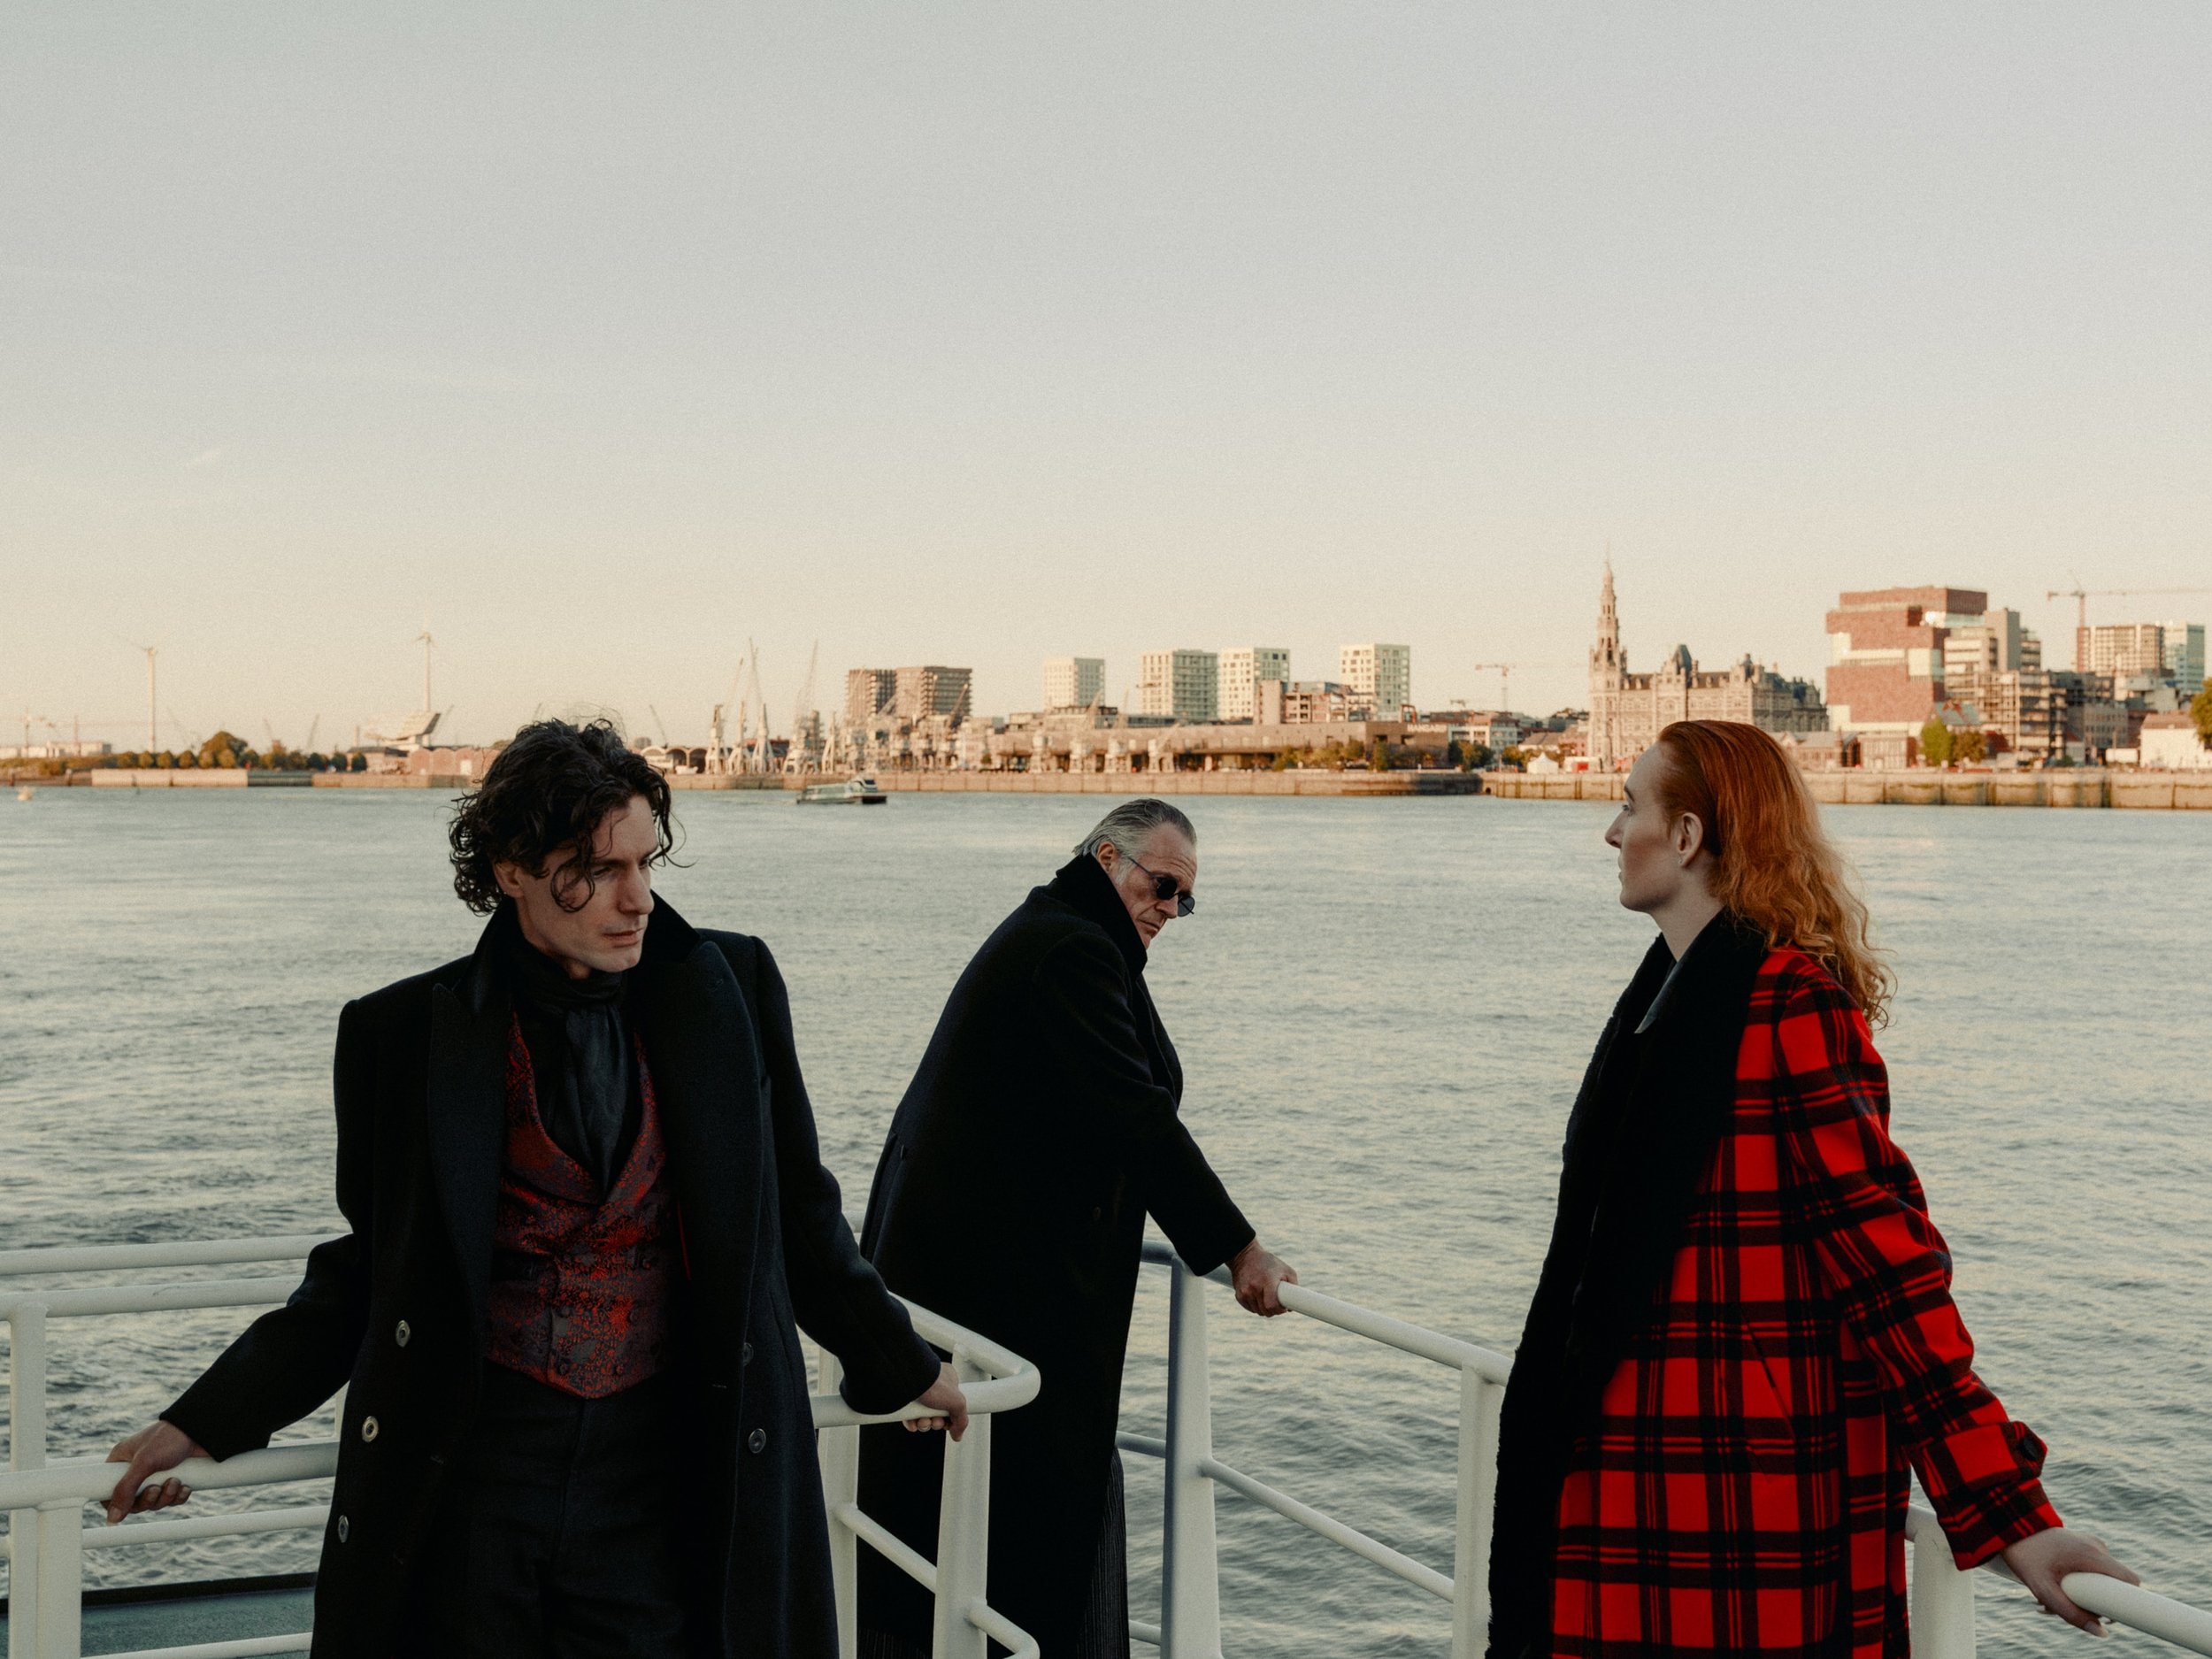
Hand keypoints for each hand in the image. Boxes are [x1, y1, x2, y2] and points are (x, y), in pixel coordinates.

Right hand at [104, 1420, 206, 1524]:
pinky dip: (178, 1496)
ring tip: (175, 1482)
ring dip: (165, 1497)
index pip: (109, 1491)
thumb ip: (125, 1490)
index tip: (129, 1505)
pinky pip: (171, 1498)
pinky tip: (185, 1487)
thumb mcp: (144, 1463)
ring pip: (154, 1501)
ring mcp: (156, 1474)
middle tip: (156, 1489)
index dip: (117, 1503)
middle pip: (134, 1501)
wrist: (203, 1428)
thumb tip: (112, 1518)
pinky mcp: (174, 1477)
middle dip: (148, 1500)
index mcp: (122, 1462)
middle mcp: (136, 1469)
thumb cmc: (169, 1439)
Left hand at [901, 1361, 968, 1440]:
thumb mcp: (958, 1402)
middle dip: (937, 1422)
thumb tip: (957, 1435)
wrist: (909, 1380)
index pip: (952, 1404)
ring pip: (923, 1416)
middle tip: (935, 1421)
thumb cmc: (934, 1383)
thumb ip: (962, 1421)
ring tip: (923, 1422)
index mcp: (948, 1381)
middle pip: (938, 1413)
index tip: (949, 1423)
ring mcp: (919, 1393)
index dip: (951, 1417)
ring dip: (925, 1424)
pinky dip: (912, 1423)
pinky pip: (909, 1416)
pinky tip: (913, 1424)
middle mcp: (933, 1386)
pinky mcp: (906, 1400)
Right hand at [1229, 1240, 1296, 1316]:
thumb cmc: (1269, 1263)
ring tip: (1268, 1298)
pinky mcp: (1239, 1295)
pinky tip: (1259, 1297)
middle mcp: (1254, 1287)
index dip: (1279, 1310)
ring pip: (1258, 1311)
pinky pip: (1250, 1308)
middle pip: (1265, 1311)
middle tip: (1277, 1304)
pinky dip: (1256, 1306)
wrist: (1245, 1255)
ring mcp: (1245, 1292)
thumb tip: (1292, 1306)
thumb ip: (1293, 1286)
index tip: (1284, 1308)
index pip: (1272, 1306)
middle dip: (1274, 1311)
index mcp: (1267, 1281)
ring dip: (1264, 1309)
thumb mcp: (1286, 1270)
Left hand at [2002, 1526, 2138, 1634]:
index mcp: (2094, 1554)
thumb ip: (2070, 1613)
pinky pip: (2092, 1568)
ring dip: (2084, 1592)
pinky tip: (2055, 1584)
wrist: (2009, 1529)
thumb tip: (2101, 1632)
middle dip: (2097, 1601)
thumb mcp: (2044, 1590)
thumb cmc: (2025, 1557)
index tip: (2109, 1614)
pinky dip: (2079, 1580)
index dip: (2128, 1601)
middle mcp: (2097, 1546)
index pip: (2130, 1580)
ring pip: (2101, 1577)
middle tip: (2068, 1605)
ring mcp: (2091, 1543)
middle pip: (2114, 1583)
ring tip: (2054, 1594)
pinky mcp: (2083, 1544)